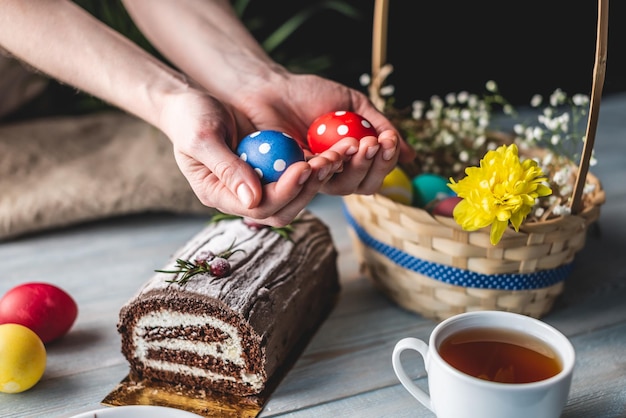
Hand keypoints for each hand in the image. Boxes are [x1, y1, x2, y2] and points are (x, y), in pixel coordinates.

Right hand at [157, 88, 344, 225]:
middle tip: (327, 162)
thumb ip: (226, 168)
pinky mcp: (270, 171)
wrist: (190, 103)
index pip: (258, 207)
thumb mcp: (202, 137)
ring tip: (336, 156)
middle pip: (282, 210)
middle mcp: (240, 197)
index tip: (303, 167)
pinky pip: (296, 177)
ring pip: (294, 197)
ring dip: (317, 179)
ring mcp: (257, 185)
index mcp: (218, 194)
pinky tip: (332, 151)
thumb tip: (253, 199)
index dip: (284, 191)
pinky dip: (315, 167)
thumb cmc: (190, 117)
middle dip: (307, 188)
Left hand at [227, 71, 416, 195]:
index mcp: (352, 159)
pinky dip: (327, 167)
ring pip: (342, 186)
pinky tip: (331, 153)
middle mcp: (335, 173)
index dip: (387, 161)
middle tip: (374, 143)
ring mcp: (314, 177)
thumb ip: (381, 127)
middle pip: (364, 186)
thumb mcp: (355, 106)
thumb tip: (411, 157)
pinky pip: (314, 179)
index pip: (376, 172)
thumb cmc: (310, 95)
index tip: (389, 140)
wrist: (272, 89)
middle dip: (374, 166)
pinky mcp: (292, 177)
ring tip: (356, 143)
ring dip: (353, 166)